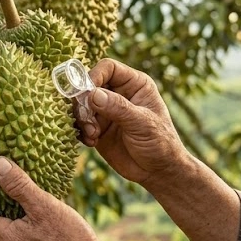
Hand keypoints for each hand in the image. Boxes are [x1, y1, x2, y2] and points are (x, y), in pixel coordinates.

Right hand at [78, 58, 188, 187]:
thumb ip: (119, 108)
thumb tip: (92, 94)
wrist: (159, 172)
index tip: (87, 94)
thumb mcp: (143, 124)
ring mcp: (106, 111)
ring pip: (81, 105)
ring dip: (82, 119)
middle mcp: (118, 93)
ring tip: (93, 135)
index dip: (94, 76)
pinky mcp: (97, 127)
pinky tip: (91, 142)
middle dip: (84, 103)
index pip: (108, 68)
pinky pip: (80, 123)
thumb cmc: (161, 143)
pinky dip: (80, 131)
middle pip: (89, 85)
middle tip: (88, 121)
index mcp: (135, 84)